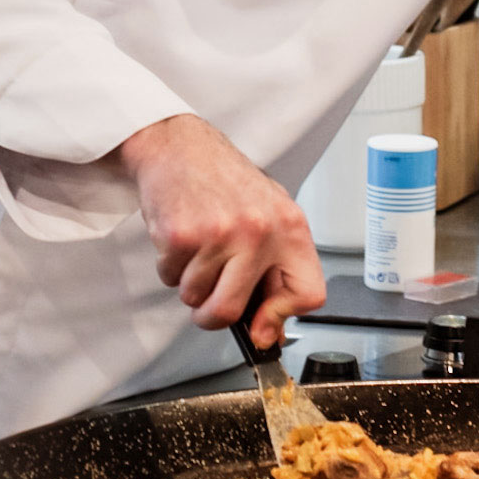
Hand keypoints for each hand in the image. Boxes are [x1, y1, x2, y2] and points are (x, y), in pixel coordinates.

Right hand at [118, 114, 324, 348]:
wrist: (180, 146)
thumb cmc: (224, 181)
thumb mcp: (266, 216)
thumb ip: (275, 269)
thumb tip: (270, 331)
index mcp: (290, 226)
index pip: (308, 292)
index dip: (282, 318)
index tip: (262, 326)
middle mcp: (259, 231)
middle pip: (231, 311)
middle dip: (211, 316)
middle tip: (207, 299)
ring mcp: (219, 233)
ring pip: (195, 298)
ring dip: (189, 283)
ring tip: (196, 248)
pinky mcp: (181, 234)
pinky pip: (170, 278)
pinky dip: (170, 266)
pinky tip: (181, 237)